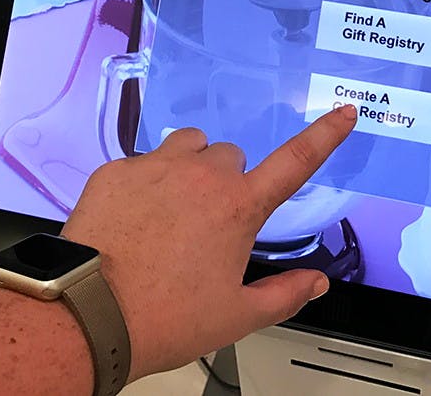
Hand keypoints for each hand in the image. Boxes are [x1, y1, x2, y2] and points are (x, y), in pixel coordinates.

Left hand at [62, 104, 357, 381]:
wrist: (87, 314)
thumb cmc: (161, 318)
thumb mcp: (235, 317)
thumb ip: (285, 295)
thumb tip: (316, 283)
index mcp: (239, 207)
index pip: (296, 161)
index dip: (324, 135)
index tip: (343, 113)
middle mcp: (200, 176)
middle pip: (230, 157)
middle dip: (227, 182)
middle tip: (208, 224)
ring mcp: (155, 167)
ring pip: (188, 148)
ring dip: (188, 169)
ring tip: (172, 212)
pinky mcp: (115, 171)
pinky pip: (142, 161)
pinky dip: (145, 183)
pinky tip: (134, 220)